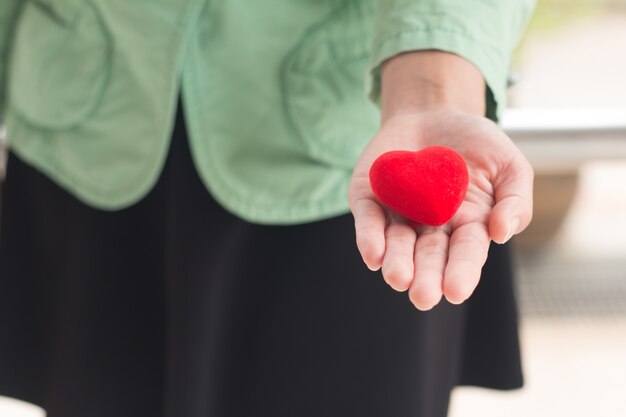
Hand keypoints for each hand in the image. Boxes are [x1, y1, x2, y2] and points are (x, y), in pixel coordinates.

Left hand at [348, 109, 532, 309]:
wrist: (435, 111)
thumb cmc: (478, 144)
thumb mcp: (510, 166)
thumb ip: (515, 200)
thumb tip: (501, 233)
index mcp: (467, 227)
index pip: (465, 254)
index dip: (461, 272)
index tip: (456, 290)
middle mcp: (430, 228)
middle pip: (428, 257)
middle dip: (425, 277)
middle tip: (422, 297)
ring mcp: (398, 215)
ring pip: (395, 244)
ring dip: (396, 262)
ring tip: (397, 278)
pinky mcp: (370, 199)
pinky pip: (369, 220)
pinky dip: (369, 237)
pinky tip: (373, 255)